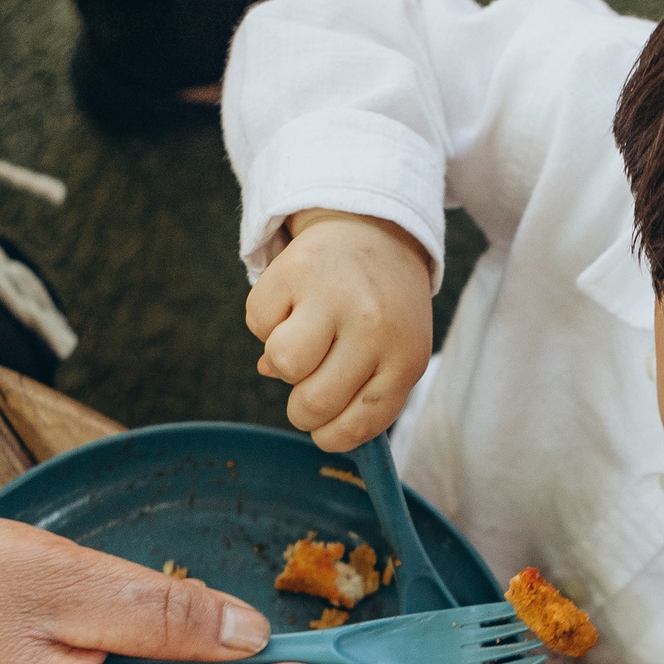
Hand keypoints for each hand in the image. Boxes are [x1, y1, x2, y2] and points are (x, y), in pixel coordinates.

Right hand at [248, 208, 432, 449]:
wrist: (375, 227)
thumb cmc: (382, 306)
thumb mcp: (392, 351)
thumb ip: (355, 391)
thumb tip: (289, 395)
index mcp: (405, 357)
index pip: (358, 426)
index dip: (330, 436)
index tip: (324, 428)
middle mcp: (374, 327)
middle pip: (313, 403)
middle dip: (301, 408)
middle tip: (309, 382)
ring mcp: (334, 296)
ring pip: (282, 363)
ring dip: (282, 361)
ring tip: (303, 338)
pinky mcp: (296, 269)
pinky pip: (258, 323)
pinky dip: (266, 321)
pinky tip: (294, 305)